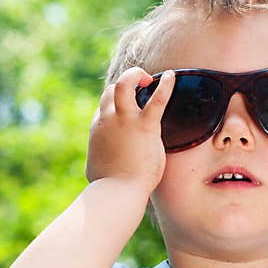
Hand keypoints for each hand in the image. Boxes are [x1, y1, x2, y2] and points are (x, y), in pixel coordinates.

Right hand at [85, 67, 175, 193]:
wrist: (117, 191)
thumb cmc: (107, 185)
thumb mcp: (95, 167)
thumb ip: (99, 157)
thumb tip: (98, 163)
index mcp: (98, 128)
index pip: (104, 106)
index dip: (116, 105)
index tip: (129, 111)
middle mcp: (107, 119)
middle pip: (111, 90)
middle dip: (125, 84)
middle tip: (141, 87)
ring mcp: (124, 120)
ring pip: (124, 83)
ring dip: (136, 76)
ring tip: (149, 79)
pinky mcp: (145, 126)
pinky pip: (157, 99)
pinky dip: (166, 85)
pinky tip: (172, 76)